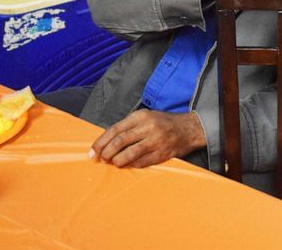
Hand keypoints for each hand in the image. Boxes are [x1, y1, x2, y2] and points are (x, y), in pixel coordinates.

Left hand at [90, 110, 205, 167]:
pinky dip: (131, 165)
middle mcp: (148, 127)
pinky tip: (127, 164)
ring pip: (128, 154)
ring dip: (117, 161)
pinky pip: (140, 162)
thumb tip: (105, 142)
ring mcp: (156, 140)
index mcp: (141, 116)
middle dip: (106, 153)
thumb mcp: (146, 117)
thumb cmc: (163, 123)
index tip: (93, 152)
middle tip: (102, 159)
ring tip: (114, 162)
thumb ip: (128, 127)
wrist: (189, 129)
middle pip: (119, 142)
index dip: (101, 142)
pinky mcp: (162, 153)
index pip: (115, 129)